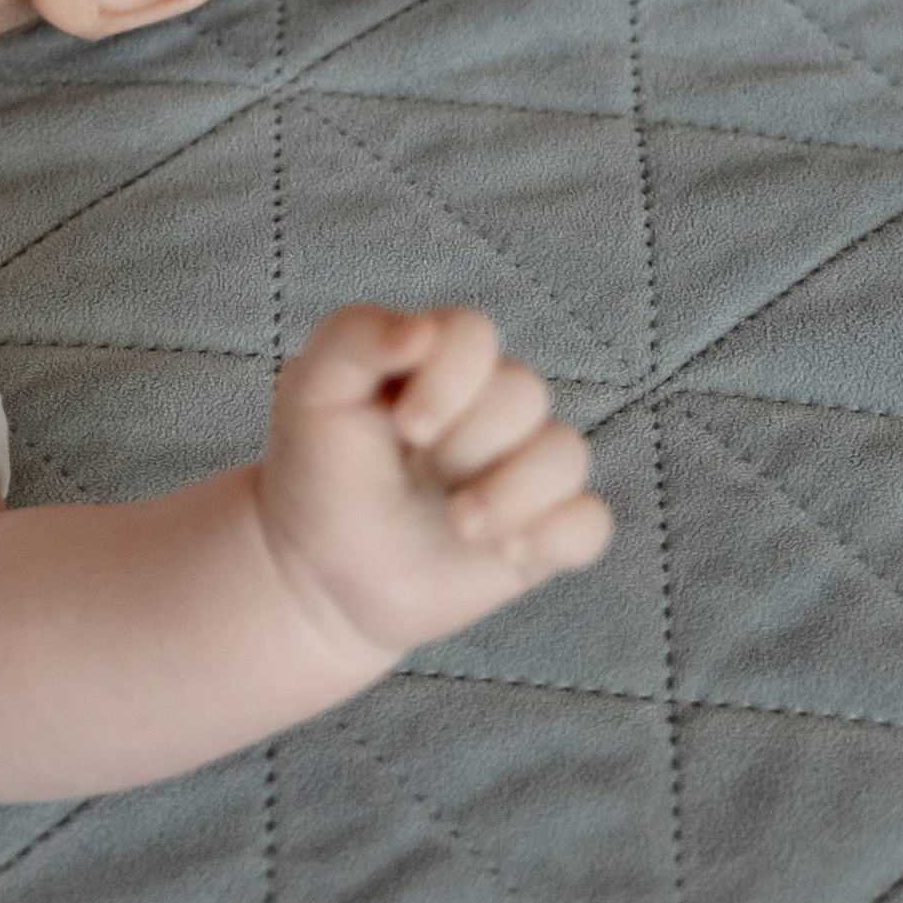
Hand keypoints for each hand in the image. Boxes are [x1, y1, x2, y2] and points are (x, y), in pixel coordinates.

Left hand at [259, 306, 608, 666]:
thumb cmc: (317, 471)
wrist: (318, 572)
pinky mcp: (541, 534)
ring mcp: (521, 471)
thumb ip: (354, 337)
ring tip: (461, 527)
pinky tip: (508, 554)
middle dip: (466, 443)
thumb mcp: (312, 392)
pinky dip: (558, 535)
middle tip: (418, 474)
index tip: (405, 428)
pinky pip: (589, 523)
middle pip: (524, 393)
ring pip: (566, 453)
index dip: (450, 376)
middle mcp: (492, 408)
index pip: (476, 334)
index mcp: (441, 362)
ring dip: (514, 493)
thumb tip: (421, 329)